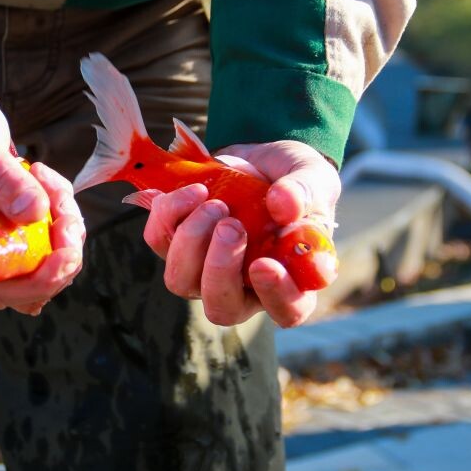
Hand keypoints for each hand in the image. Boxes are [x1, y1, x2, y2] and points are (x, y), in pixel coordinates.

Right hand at [0, 54, 84, 314]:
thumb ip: (2, 177)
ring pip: (38, 262)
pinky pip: (40, 238)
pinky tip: (46, 180)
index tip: (65, 251)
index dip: (36, 282)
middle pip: (24, 286)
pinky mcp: (2, 224)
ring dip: (62, 232)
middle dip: (59, 257)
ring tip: (50, 179)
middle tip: (68, 210)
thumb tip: (35, 215)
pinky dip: (56, 217)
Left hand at [141, 140, 339, 326]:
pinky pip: (159, 240)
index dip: (275, 295)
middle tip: (231, 224)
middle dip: (219, 268)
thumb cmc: (294, 181)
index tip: (265, 264)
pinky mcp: (175, 243)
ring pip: (180, 281)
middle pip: (221, 308)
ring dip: (191, 240)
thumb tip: (282, 203)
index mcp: (290, 280)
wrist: (259, 160)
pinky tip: (196, 190)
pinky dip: (170, 213)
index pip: (287, 310)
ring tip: (214, 203)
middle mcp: (244, 287)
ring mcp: (204, 270)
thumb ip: (305, 191)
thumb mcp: (312, 177)